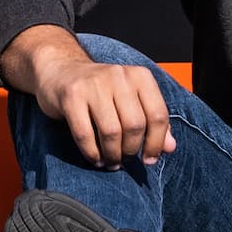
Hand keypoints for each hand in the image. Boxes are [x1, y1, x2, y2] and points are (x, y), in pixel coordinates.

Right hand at [5, 28, 177, 168]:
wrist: (60, 70)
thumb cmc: (101, 90)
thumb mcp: (130, 99)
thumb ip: (152, 121)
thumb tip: (170, 147)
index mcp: (139, 76)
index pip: (158, 114)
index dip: (156, 143)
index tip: (149, 159)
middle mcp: (118, 75)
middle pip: (135, 126)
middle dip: (131, 150)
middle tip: (125, 159)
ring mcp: (94, 84)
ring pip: (111, 132)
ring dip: (112, 155)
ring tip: (110, 161)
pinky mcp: (72, 95)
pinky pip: (85, 134)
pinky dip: (92, 153)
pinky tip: (95, 158)